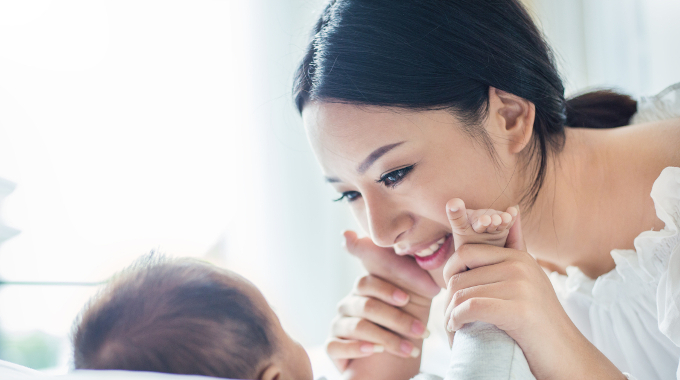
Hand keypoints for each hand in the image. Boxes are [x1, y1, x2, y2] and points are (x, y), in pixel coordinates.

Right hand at [326, 231, 439, 374]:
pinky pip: (336, 345)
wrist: (400, 356)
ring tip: (410, 350)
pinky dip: (357, 348)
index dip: (386, 290)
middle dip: (396, 319)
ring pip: (357, 327)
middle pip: (366, 306)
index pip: (367, 282)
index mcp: (365, 288)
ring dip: (387, 339)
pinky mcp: (333, 345)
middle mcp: (349, 303)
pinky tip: (375, 352)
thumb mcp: (414, 294)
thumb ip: (406, 270)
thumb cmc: (407, 320)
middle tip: (420, 331)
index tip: (405, 299)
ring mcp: (339, 324)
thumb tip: (389, 240)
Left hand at [442, 210, 622, 378]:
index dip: (450, 271)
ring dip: (450, 313)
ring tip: (452, 325)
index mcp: (519, 257)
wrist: (566, 355)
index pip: (467, 251)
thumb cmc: (540, 322)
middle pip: (461, 274)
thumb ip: (516, 248)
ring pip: (463, 292)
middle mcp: (520, 267)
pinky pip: (471, 307)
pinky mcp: (519, 310)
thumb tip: (511, 208)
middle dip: (448, 297)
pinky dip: (457, 319)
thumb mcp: (530, 279)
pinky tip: (456, 328)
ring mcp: (521, 287)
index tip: (449, 292)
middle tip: (448, 315)